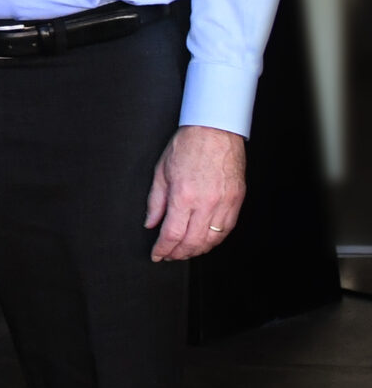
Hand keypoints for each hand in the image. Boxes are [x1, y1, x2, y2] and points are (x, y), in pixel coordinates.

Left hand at [145, 125, 245, 260]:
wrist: (215, 130)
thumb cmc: (187, 145)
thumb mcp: (161, 172)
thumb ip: (155, 201)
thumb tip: (151, 223)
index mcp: (183, 195)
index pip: (172, 234)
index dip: (163, 249)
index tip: (157, 254)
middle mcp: (205, 203)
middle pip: (192, 242)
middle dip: (178, 254)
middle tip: (169, 256)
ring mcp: (224, 203)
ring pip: (212, 240)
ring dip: (197, 250)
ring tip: (185, 251)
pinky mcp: (237, 201)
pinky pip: (226, 229)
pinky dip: (214, 240)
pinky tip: (205, 241)